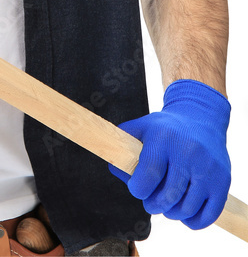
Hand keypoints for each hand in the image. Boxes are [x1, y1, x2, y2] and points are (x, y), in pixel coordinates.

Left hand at [108, 79, 230, 228]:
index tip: (137, 188)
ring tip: (167, 203)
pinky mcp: (222, 182)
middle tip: (151, 200)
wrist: (201, 119)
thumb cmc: (165, 128)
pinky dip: (192, 221)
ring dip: (172, 213)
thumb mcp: (140, 128)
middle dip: (153, 204)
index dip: (138, 189)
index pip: (148, 176)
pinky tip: (185, 210)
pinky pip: (207, 215)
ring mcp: (208, 168)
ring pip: (186, 208)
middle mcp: (188, 152)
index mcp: (163, 138)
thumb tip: (116, 170)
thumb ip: (122, 147)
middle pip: (167, 196)